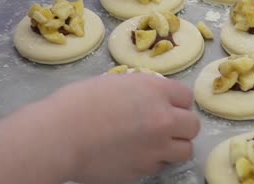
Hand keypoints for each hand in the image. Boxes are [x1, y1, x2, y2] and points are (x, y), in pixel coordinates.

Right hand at [48, 74, 199, 182]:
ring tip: (154, 144)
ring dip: (173, 146)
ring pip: (185, 150)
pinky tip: (132, 154)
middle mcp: (163, 119)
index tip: (167, 105)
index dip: (176, 101)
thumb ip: (140, 91)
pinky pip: (158, 166)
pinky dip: (151, 161)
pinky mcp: (143, 170)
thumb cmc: (78, 102)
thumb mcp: (114, 84)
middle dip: (181, 125)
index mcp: (155, 91)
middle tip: (164, 125)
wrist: (60, 135)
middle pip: (193, 125)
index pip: (186, 96)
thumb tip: (148, 99)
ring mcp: (156, 148)